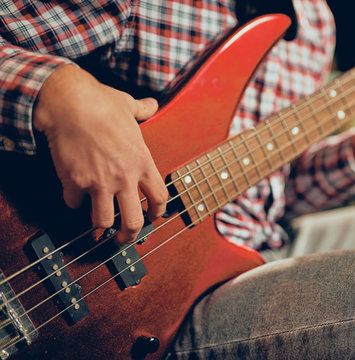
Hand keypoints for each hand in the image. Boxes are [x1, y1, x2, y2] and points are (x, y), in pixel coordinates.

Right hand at [34, 65, 167, 243]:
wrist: (69, 102)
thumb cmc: (100, 102)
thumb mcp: (128, 105)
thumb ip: (143, 109)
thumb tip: (151, 104)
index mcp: (142, 161)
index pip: (159, 198)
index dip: (158, 212)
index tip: (153, 217)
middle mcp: (124, 177)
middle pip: (133, 221)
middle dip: (129, 235)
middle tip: (124, 238)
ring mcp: (99, 182)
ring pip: (102, 220)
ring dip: (99, 225)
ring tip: (98, 226)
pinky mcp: (75, 182)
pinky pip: (74, 203)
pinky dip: (73, 201)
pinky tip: (74, 194)